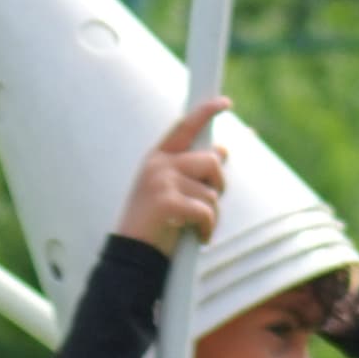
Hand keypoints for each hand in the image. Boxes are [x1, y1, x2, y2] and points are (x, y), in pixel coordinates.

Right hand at [117, 101, 229, 250]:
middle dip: (218, 186)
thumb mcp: (173, 190)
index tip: (225, 103)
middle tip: (207, 207)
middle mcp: (158, 164)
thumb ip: (194, 170)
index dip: (206, 112)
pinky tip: (197, 238)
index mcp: (159, 158)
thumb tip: (222, 150)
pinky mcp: (167, 202)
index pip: (185, 127)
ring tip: (194, 228)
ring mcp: (161, 181)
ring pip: (212, 192)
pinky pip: (206, 212)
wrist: (133, 254)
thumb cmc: (157, 223)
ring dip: (212, 216)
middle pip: (212, 162)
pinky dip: (208, 229)